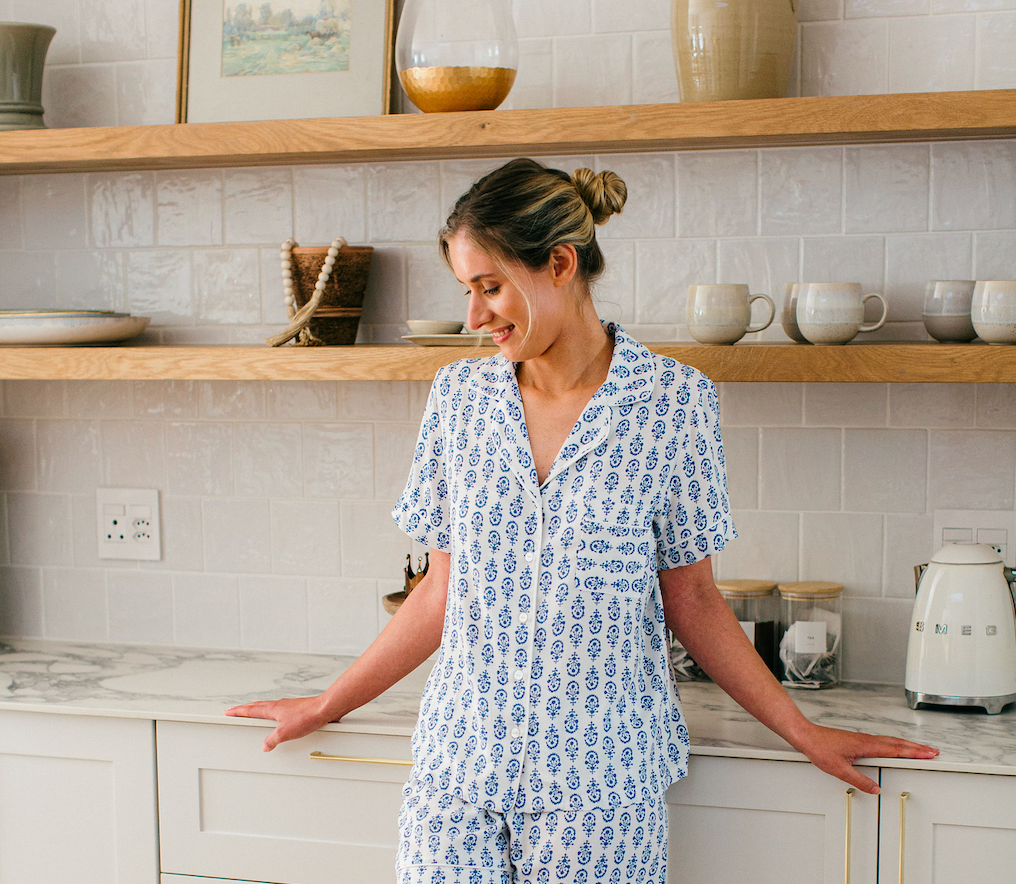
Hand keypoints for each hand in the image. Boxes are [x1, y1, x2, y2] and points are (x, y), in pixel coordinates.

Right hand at [225, 696, 335, 751]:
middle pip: (257, 706)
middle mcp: (279, 705)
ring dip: (257, 709)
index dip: (238, 711)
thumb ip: (272, 740)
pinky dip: (270, 712)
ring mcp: (288, 706)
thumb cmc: (308, 716)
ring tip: (252, 712)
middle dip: (245, 708)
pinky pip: (278, 710)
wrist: (325, 709)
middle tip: (236, 710)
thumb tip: (265, 745)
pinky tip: (276, 717)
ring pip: (267, 706)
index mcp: (273, 709)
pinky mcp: (296, 709)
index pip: (251, 710)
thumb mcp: (285, 732)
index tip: (229, 711)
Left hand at [794, 723, 938, 793]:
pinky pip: (882, 742)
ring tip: (919, 748)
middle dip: (916, 747)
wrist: (806, 735)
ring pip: (890, 741)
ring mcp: (862, 739)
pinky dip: (894, 744)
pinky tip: (894, 748)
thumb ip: (859, 780)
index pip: (896, 749)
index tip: (930, 753)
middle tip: (933, 750)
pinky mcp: (857, 740)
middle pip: (897, 743)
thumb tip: (876, 789)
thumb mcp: (839, 770)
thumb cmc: (820, 749)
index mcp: (866, 746)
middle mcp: (867, 740)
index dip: (914, 752)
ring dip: (906, 744)